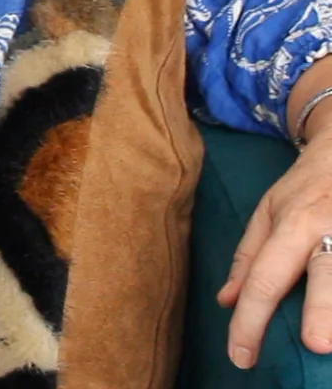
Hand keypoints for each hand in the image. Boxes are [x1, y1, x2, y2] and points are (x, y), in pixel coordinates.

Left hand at [218, 126, 331, 367]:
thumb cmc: (306, 187)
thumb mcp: (269, 209)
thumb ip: (248, 256)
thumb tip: (226, 301)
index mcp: (294, 225)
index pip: (266, 278)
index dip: (251, 320)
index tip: (240, 358)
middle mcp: (331, 231)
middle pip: (327, 274)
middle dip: (322, 311)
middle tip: (314, 345)